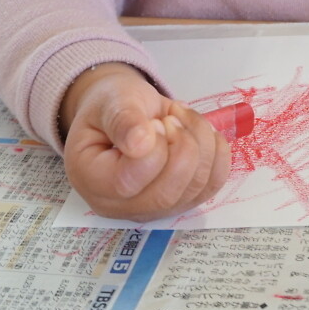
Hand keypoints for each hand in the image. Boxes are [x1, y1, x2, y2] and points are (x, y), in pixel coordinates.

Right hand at [60, 63, 229, 222]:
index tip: (155, 121)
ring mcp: (153, 209)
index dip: (154, 147)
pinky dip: (216, 152)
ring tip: (181, 118)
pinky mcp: (181, 201)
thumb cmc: (112, 105)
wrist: (125, 111)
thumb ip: (122, 119)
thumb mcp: (111, 101)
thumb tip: (141, 143)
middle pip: (165, 195)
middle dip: (183, 147)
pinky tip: (200, 132)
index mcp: (92, 179)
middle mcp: (120, 205)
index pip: (128, 181)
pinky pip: (211, 185)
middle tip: (172, 117)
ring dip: (201, 143)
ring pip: (194, 189)